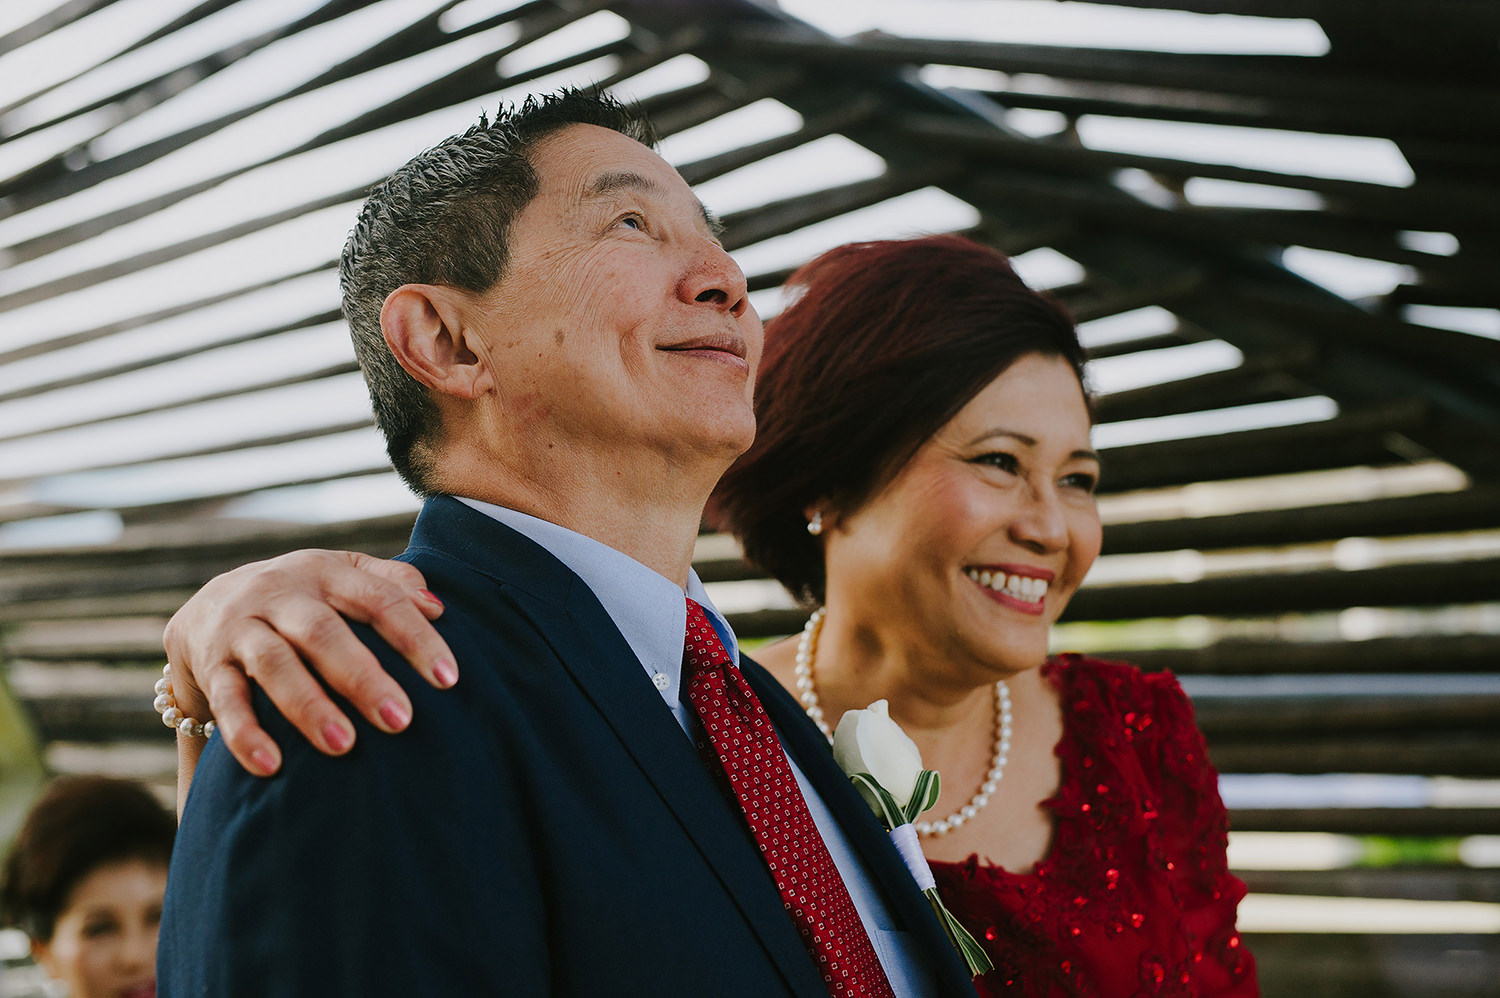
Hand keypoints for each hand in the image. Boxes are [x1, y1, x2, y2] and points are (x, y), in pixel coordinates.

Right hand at [163, 550, 455, 777]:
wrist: (209, 605)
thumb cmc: (305, 598)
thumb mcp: (344, 574)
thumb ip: (392, 583)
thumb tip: (438, 606)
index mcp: (326, 572)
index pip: (378, 598)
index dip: (415, 636)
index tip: (448, 678)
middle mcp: (281, 594)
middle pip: (323, 632)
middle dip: (362, 677)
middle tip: (399, 721)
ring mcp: (241, 628)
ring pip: (273, 664)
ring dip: (308, 706)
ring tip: (342, 746)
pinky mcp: (212, 666)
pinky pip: (226, 700)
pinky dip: (246, 734)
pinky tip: (271, 766)